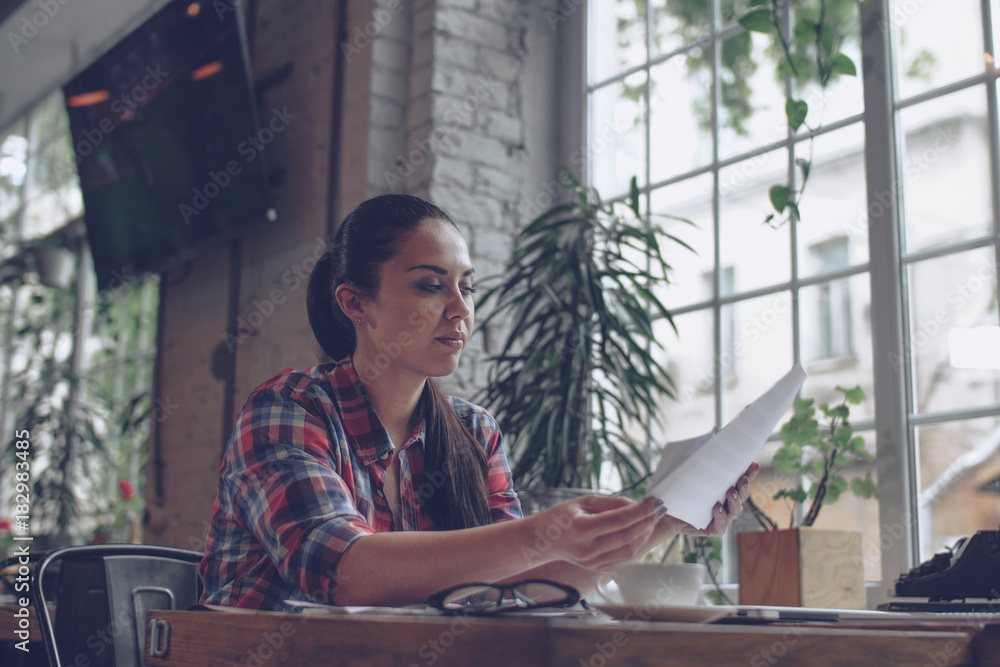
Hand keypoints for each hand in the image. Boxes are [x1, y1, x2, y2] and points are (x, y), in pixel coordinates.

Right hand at [526, 495, 664, 570]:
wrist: (542, 540)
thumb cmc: (562, 515)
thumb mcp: (584, 501)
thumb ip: (612, 503)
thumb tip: (639, 505)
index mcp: (581, 528)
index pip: (620, 520)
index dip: (642, 510)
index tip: (656, 500)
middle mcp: (587, 549)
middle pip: (628, 536)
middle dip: (648, 521)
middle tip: (659, 508)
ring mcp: (592, 563)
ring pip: (630, 550)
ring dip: (645, 533)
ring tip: (652, 518)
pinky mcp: (597, 569)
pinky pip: (624, 558)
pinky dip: (636, 544)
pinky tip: (641, 531)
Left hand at [666, 460, 759, 537]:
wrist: (665, 511)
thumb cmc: (678, 489)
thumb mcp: (687, 473)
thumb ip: (698, 460)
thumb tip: (707, 439)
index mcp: (726, 489)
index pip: (741, 480)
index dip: (749, 473)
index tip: (753, 463)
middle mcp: (728, 504)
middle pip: (742, 495)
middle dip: (745, 486)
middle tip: (743, 478)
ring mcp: (723, 518)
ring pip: (735, 510)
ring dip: (735, 501)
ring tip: (731, 492)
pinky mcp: (713, 529)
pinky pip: (721, 525)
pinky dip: (721, 516)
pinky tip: (717, 507)